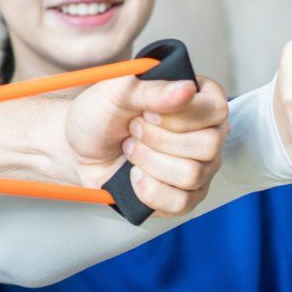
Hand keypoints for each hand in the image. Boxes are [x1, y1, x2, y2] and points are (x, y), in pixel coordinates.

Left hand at [63, 72, 228, 215]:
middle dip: (158, 140)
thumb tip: (186, 89)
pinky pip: (180, 202)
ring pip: (192, 175)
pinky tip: (134, 175)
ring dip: (149, 162)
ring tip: (131, 149)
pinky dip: (148, 189)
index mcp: (198, 99)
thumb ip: (152, 89)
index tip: (148, 112)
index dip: (179, 116)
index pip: (214, 110)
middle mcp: (206, 134)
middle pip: (208, 145)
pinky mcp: (185, 197)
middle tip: (134, 130)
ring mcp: (200, 168)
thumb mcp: (117, 91)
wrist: (78, 147)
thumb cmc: (100, 115)